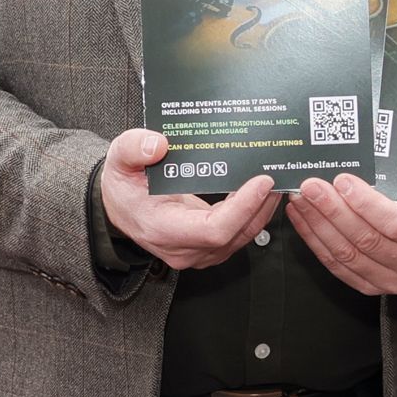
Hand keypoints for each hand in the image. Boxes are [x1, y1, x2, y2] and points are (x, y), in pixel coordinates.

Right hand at [99, 128, 275, 270]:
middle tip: (278, 173)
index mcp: (161, 228)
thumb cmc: (122, 186)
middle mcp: (182, 248)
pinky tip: (263, 193)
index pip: (213, 230)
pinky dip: (253, 214)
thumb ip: (132, 148)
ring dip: (262, 210)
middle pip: (235, 234)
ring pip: (241, 237)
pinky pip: (238, 235)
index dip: (243, 208)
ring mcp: (197, 252)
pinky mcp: (207, 248)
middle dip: (260, 205)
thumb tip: (158, 144)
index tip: (261, 181)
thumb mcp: (118, 159)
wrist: (119, 209)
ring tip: (276, 181)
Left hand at [283, 173, 396, 294]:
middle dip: (333, 211)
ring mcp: (392, 281)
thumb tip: (349, 172)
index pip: (396, 222)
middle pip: (366, 240)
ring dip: (318, 225)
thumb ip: (394, 187)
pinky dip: (316, 242)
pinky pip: (338, 266)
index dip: (365, 203)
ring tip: (301, 201)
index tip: (342, 181)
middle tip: (311, 187)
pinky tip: (304, 221)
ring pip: (347, 255)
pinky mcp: (372, 287)